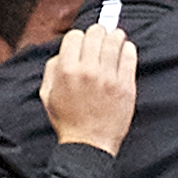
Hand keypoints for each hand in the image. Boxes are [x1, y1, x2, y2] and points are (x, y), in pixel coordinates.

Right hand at [42, 18, 138, 150]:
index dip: (78, 37)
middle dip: (97, 33)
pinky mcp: (126, 85)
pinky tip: (125, 50)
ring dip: (114, 36)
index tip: (83, 43)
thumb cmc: (68, 121)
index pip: (74, 36)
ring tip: (115, 38)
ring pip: (114, 40)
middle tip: (100, 38)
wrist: (89, 144)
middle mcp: (88, 70)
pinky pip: (129, 56)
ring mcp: (109, 77)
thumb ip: (52, 69)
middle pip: (95, 33)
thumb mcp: (47, 94)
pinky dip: (127, 48)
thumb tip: (63, 52)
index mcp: (67, 71)